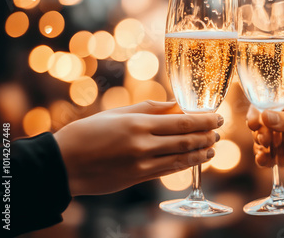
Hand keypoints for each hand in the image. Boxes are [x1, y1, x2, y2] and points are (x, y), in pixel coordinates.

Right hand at [54, 101, 221, 195]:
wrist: (64, 164)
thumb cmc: (87, 133)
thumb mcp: (117, 113)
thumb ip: (149, 108)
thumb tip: (175, 105)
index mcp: (138, 123)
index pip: (181, 121)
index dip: (203, 120)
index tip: (216, 116)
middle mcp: (143, 144)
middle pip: (186, 140)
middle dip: (207, 134)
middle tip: (219, 130)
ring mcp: (141, 164)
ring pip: (181, 158)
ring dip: (201, 152)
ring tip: (213, 146)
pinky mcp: (138, 178)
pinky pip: (168, 171)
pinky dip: (186, 165)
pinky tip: (196, 160)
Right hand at [247, 86, 283, 170]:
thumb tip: (263, 116)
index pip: (271, 103)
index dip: (258, 112)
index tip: (253, 122)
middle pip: (266, 123)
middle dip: (259, 131)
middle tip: (263, 139)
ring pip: (270, 140)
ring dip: (262, 146)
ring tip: (263, 152)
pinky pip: (278, 156)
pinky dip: (269, 159)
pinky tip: (264, 161)